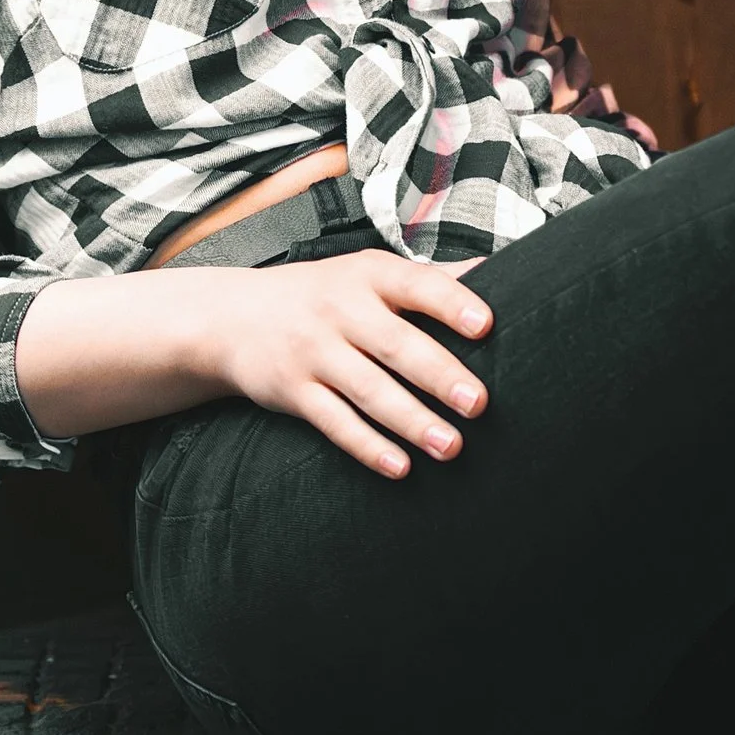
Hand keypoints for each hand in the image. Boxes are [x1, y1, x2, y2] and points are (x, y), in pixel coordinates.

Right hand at [194, 250, 492, 477]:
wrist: (235, 316)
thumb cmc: (322, 294)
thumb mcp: (369, 273)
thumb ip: (431, 278)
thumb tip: (499, 268)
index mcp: (368, 275)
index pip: (416, 284)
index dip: (451, 303)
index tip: (485, 324)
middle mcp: (341, 310)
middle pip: (396, 345)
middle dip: (439, 375)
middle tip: (479, 404)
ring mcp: (315, 352)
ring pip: (369, 391)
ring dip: (412, 421)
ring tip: (451, 446)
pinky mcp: (295, 392)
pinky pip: (334, 423)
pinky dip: (367, 446)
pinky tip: (400, 467)